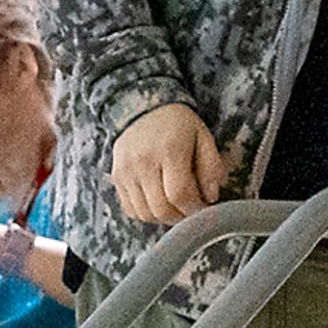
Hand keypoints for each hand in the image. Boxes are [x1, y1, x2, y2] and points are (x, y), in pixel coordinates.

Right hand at [111, 102, 225, 226]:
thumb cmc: (178, 124)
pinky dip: (146, 214)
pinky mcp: (116, 178)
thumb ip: (211, 166)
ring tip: (176, 206)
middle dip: (180, 217)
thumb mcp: (203, 136)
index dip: (194, 208)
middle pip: (161, 209)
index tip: (203, 206)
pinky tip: (158, 202)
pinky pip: (131, 210)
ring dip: (164, 218)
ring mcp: (126, 171)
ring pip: (145, 214)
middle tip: (191, 209)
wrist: (142, 109)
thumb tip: (211, 196)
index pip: (180, 194)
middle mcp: (143, 162)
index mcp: (169, 150)